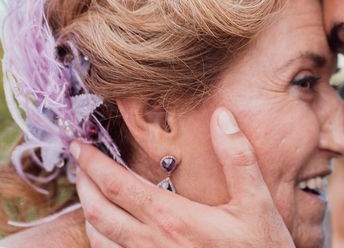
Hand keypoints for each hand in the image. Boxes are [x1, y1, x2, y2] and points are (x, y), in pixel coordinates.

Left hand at [72, 107, 293, 247]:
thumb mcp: (257, 201)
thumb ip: (238, 157)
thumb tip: (222, 116)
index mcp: (173, 219)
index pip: (118, 186)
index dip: (93, 163)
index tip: (79, 145)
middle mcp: (152, 244)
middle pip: (97, 212)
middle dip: (82, 182)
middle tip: (78, 161)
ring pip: (99, 239)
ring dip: (88, 211)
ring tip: (89, 191)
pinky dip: (100, 239)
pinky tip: (109, 229)